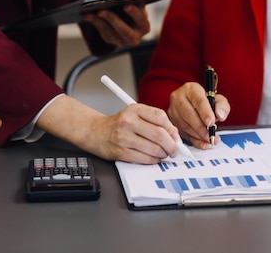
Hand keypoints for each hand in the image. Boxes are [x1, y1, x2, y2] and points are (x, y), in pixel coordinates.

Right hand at [37, 95, 179, 163]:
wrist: (95, 132)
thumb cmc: (119, 124)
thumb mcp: (136, 114)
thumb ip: (154, 121)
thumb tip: (174, 135)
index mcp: (134, 109)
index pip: (161, 117)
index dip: (172, 129)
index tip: (175, 136)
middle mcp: (129, 122)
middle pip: (159, 134)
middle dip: (172, 145)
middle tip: (174, 149)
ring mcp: (124, 137)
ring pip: (154, 149)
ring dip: (163, 154)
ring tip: (163, 153)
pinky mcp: (121, 152)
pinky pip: (145, 159)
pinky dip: (153, 160)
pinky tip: (153, 157)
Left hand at [83, 0, 155, 46]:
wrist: (125, 21)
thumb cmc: (133, 11)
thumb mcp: (138, 3)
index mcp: (144, 27)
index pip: (141, 20)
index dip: (134, 13)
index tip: (126, 5)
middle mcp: (135, 37)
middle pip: (124, 30)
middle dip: (113, 20)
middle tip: (102, 10)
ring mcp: (122, 41)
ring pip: (110, 32)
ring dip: (100, 22)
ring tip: (91, 11)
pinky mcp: (110, 40)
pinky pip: (102, 32)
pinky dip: (94, 23)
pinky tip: (87, 15)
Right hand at [167, 82, 229, 149]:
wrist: (195, 105)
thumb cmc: (206, 102)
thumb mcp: (218, 100)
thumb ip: (222, 106)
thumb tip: (220, 115)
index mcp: (190, 89)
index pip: (198, 100)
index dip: (205, 112)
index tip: (211, 122)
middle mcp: (178, 98)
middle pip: (188, 114)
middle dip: (201, 127)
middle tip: (211, 135)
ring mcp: (173, 111)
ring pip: (184, 125)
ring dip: (198, 135)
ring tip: (209, 140)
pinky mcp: (172, 122)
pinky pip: (182, 134)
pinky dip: (194, 141)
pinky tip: (203, 144)